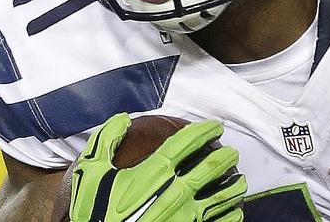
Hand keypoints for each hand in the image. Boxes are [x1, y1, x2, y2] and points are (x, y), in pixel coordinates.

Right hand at [69, 113, 246, 221]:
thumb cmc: (96, 214)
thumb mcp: (90, 174)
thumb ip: (106, 141)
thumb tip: (122, 118)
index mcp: (155, 173)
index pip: (186, 144)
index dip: (203, 131)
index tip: (215, 126)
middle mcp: (177, 191)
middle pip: (212, 168)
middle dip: (226, 157)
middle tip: (232, 152)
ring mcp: (187, 216)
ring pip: (222, 197)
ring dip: (234, 186)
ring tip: (239, 180)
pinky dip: (231, 215)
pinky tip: (234, 211)